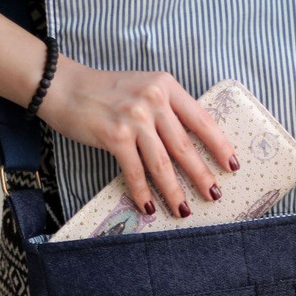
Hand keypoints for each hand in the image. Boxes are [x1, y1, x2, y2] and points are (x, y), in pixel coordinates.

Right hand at [37, 55, 240, 218]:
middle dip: (202, 175)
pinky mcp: (114, 137)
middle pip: (185, 146)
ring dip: (174, 191)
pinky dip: (143, 192)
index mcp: (166, 86)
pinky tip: (149, 206)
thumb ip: (164, 108)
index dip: (219, 145)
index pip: (201, 119)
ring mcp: (134, 119)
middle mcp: (153, 100)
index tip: (231, 165)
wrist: (63, 87)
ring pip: (162, 163)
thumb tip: (187, 144)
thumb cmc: (104, 90)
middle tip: (214, 195)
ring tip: (184, 210)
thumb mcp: (142, 87)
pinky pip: (135, 171)